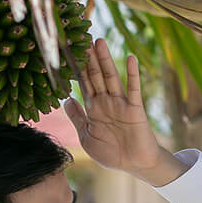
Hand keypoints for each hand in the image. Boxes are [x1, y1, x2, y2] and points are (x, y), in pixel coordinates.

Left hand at [64, 39, 161, 175]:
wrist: (134, 166)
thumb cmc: (111, 153)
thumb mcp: (87, 137)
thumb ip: (77, 118)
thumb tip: (66, 99)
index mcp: (93, 108)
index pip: (83, 82)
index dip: (76, 67)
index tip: (68, 50)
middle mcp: (106, 101)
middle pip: (95, 74)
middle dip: (88, 57)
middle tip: (81, 36)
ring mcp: (120, 103)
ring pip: (110, 77)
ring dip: (105, 59)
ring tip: (98, 41)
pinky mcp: (135, 109)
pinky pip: (133, 89)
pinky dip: (132, 74)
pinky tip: (130, 58)